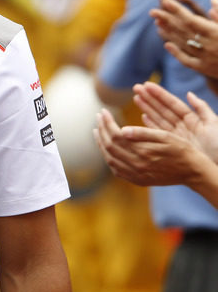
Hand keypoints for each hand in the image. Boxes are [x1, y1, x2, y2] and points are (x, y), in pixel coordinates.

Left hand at [93, 82, 217, 186]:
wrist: (192, 171)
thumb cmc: (182, 150)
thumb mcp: (166, 136)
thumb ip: (143, 133)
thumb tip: (122, 130)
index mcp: (142, 152)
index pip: (116, 135)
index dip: (107, 123)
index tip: (103, 111)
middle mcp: (136, 165)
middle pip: (109, 146)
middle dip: (101, 130)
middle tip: (98, 117)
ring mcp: (135, 174)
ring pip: (110, 159)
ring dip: (101, 144)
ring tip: (97, 131)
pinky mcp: (137, 180)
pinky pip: (116, 170)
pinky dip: (108, 158)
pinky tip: (106, 149)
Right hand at [133, 81, 217, 160]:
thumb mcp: (214, 124)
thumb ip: (202, 108)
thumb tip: (189, 94)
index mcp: (193, 119)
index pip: (173, 103)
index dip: (160, 94)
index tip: (147, 85)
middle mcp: (183, 126)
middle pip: (163, 109)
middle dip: (149, 98)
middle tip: (136, 88)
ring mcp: (177, 136)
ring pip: (159, 119)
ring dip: (147, 108)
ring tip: (136, 98)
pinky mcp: (173, 146)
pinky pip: (158, 134)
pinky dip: (150, 125)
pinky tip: (142, 117)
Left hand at [151, 0, 217, 79]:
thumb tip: (212, 0)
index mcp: (216, 32)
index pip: (190, 19)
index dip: (176, 10)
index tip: (165, 1)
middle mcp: (208, 45)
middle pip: (182, 31)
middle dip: (167, 20)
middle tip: (152, 11)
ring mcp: (205, 58)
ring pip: (182, 44)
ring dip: (168, 33)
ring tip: (157, 24)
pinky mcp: (205, 69)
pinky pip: (186, 60)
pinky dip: (176, 52)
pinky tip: (166, 44)